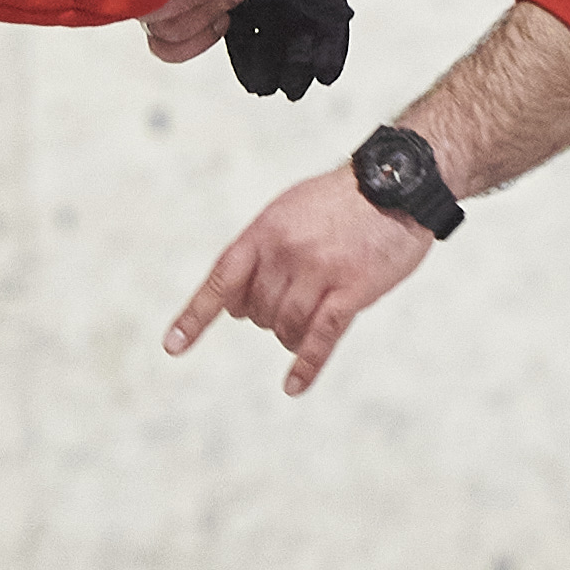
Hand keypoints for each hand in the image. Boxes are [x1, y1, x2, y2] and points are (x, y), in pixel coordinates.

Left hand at [163, 164, 429, 398]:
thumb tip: (231, 303)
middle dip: (265, 317)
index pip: (221, 279)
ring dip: (289, 335)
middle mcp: (286, 252)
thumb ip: (261, 250)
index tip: (173, 347)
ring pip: (285, 327)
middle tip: (291, 300)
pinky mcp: (352, 289)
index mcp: (264, 230)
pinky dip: (306, 365)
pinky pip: (321, 337)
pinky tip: (293, 386)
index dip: (195, 316)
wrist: (396, 183)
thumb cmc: (340, 202)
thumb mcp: (289, 210)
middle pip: (255, 312)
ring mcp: (319, 271)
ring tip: (306, 323)